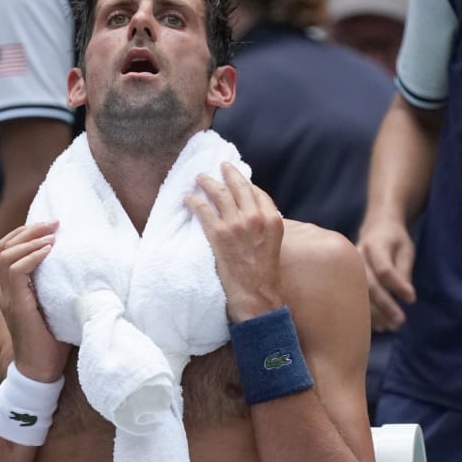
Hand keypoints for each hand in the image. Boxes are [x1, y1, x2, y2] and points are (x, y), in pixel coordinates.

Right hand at [0, 221, 69, 382]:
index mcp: (12, 290)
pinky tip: (49, 252)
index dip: (25, 234)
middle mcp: (5, 291)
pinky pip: (15, 271)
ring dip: (30, 240)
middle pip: (3, 247)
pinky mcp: (15, 306)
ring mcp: (8, 298)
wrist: (41, 371)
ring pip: (5, 254)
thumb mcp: (56, 306)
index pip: (7, 250)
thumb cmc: (53, 342)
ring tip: (52, 234)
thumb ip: (57, 287)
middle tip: (54, 223)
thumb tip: (82, 268)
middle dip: (28, 230)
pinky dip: (31, 257)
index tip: (51, 226)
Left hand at [186, 162, 284, 323]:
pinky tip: (188, 198)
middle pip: (240, 186)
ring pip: (220, 193)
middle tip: (220, 166)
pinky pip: (203, 210)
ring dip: (208, 182)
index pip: (258, 192)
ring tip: (200, 178)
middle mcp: (256, 218)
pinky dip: (194, 201)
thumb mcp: (273, 245)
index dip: (246, 183)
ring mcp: (237, 225)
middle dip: (229, 173)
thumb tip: (250, 215)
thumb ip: (264, 227)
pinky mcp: (219, 235)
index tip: (237, 179)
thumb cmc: (264, 275)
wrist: (256, 295)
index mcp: (273, 220)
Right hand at [356, 218, 415, 331]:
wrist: (375, 226)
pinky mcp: (344, 278)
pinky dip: (364, 314)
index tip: (411, 299)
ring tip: (389, 327)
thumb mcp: (405, 250)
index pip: (384, 268)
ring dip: (373, 313)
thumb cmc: (394, 239)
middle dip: (384, 305)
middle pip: (368, 284)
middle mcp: (357, 256)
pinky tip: (376, 325)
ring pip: (357, 293)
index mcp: (375, 245)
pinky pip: (351, 298)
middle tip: (399, 322)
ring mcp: (347, 268)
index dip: (397, 285)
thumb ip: (404, 270)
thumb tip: (406, 297)